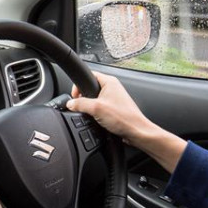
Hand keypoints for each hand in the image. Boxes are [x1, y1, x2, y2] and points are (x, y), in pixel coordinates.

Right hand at [66, 71, 186, 172]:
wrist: (137, 132)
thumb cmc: (124, 118)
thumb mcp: (96, 109)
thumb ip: (80, 104)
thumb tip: (70, 103)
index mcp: (109, 82)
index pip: (89, 75)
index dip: (78, 85)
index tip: (75, 97)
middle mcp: (113, 88)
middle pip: (90, 88)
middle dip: (83, 98)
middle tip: (81, 106)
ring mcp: (114, 99)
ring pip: (95, 99)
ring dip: (90, 107)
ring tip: (91, 114)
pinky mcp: (115, 109)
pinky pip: (100, 108)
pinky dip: (96, 113)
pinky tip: (97, 120)